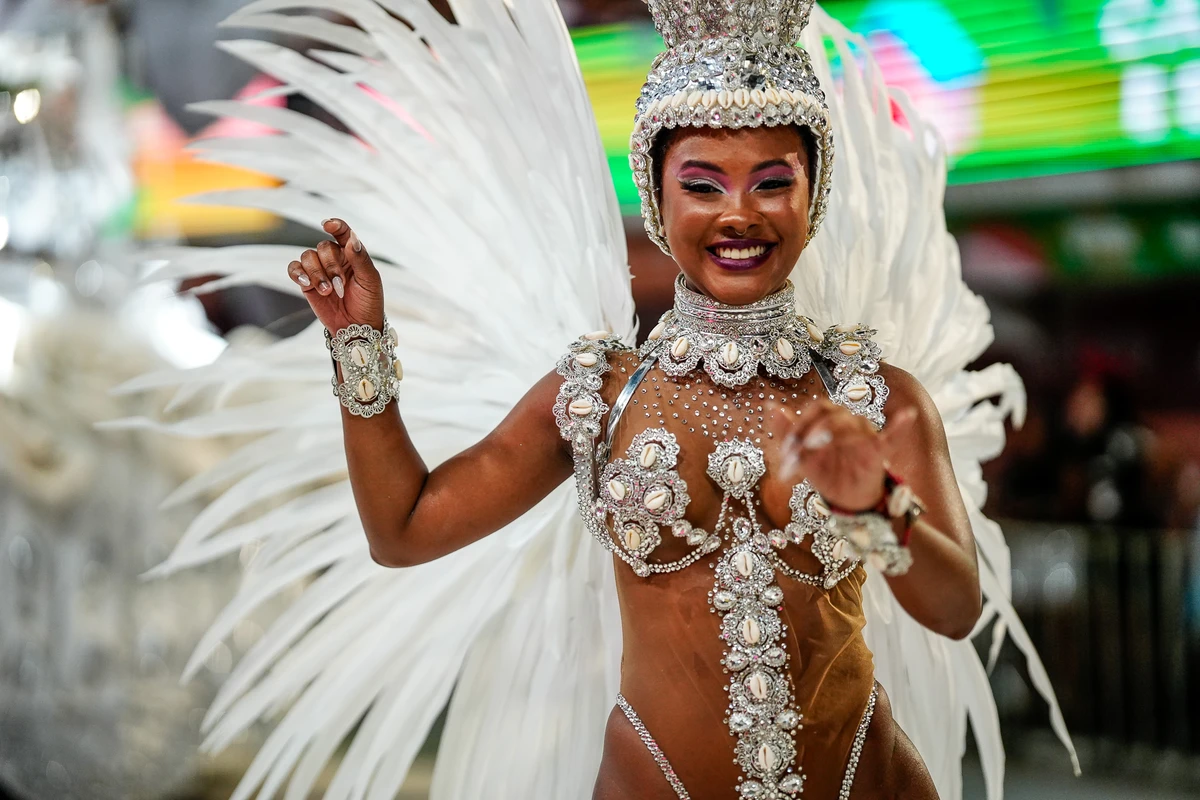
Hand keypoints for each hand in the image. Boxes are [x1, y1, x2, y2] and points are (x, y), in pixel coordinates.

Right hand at [287, 219, 384, 331]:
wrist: (356, 327)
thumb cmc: (368, 303)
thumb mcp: (370, 281)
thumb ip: (360, 259)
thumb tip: (352, 238)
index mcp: (352, 254)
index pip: (342, 233)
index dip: (336, 225)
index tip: (328, 224)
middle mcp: (335, 259)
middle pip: (323, 247)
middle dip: (330, 266)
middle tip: (339, 285)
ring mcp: (319, 270)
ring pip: (308, 256)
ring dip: (316, 273)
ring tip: (327, 291)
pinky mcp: (307, 283)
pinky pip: (294, 268)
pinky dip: (297, 273)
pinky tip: (306, 283)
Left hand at [770, 399, 916, 511]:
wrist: (848, 502)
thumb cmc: (827, 474)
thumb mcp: (802, 457)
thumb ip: (787, 433)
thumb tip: (770, 406)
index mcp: (830, 421)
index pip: (815, 408)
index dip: (799, 425)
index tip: (786, 451)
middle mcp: (848, 423)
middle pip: (831, 413)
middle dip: (808, 432)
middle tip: (796, 452)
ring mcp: (865, 435)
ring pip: (851, 424)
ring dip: (828, 437)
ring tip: (810, 453)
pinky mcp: (879, 451)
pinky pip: (892, 437)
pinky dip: (899, 426)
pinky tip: (908, 415)